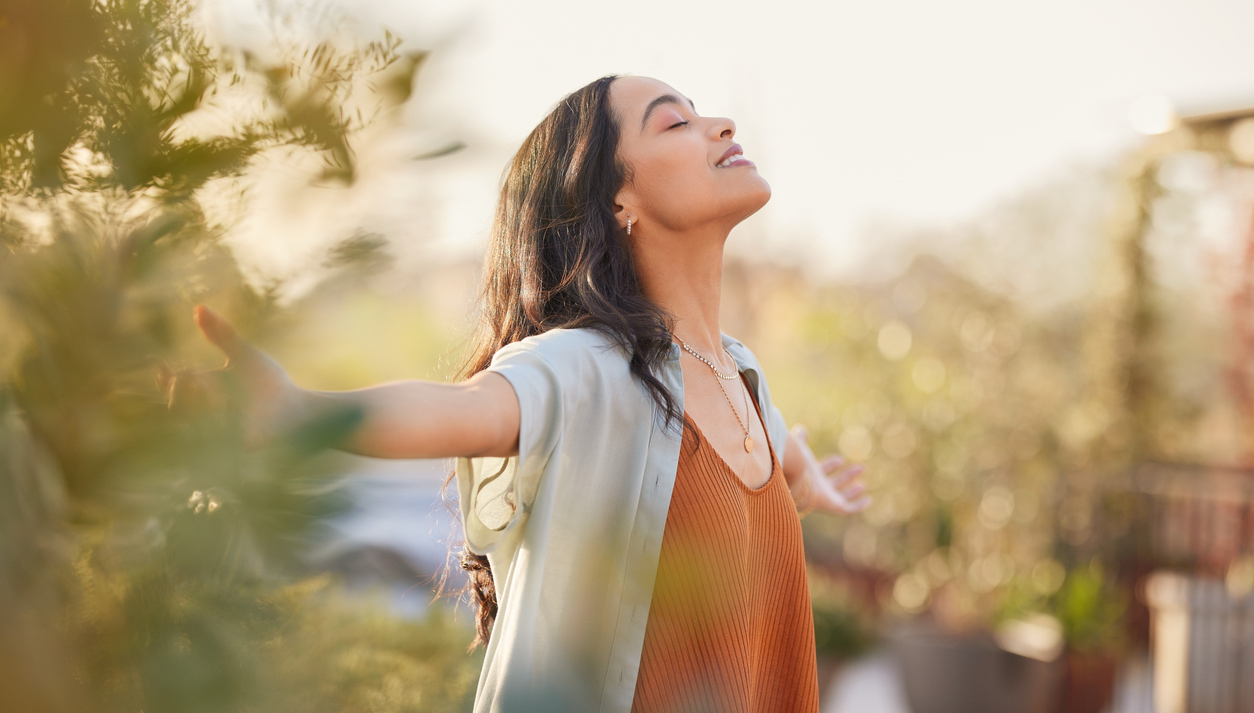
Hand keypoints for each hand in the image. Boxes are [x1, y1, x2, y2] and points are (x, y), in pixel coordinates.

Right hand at [165, 305, 300, 444]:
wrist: (299, 409)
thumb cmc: (270, 384)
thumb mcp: (244, 355)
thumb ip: (222, 334)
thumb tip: (198, 308)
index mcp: (205, 392)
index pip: (173, 388)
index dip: (165, 379)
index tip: (162, 366)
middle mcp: (206, 415)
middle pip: (175, 406)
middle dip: (182, 390)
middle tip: (197, 377)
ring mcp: (218, 434)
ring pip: (190, 423)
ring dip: (200, 404)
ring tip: (218, 394)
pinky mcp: (232, 449)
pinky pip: (212, 440)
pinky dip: (217, 422)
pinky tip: (229, 410)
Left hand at [789, 424, 870, 515]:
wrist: (795, 478)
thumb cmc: (796, 462)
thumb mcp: (800, 448)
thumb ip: (800, 440)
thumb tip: (800, 428)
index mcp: (809, 474)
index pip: (822, 470)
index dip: (831, 465)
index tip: (840, 459)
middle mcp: (818, 488)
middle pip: (834, 483)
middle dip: (847, 476)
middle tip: (861, 468)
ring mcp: (826, 498)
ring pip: (841, 496)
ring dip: (853, 491)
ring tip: (863, 485)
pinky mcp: (834, 506)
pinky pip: (848, 509)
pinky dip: (859, 506)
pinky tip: (868, 500)